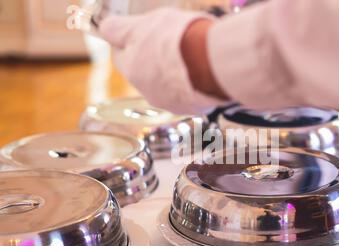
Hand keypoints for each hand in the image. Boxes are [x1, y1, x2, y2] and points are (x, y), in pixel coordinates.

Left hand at [99, 8, 224, 114]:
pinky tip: (200, 71)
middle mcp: (147, 92)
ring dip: (171, 73)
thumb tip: (105, 28)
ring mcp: (170, 103)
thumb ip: (121, 28)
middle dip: (151, 59)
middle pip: (143, 73)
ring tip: (189, 57)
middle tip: (168, 43)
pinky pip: (185, 95)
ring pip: (164, 86)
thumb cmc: (179, 39)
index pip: (120, 56)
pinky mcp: (191, 109)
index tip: (140, 33)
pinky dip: (188, 84)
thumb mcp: (144, 23)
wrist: (214, 62)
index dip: (128, 42)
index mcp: (132, 69)